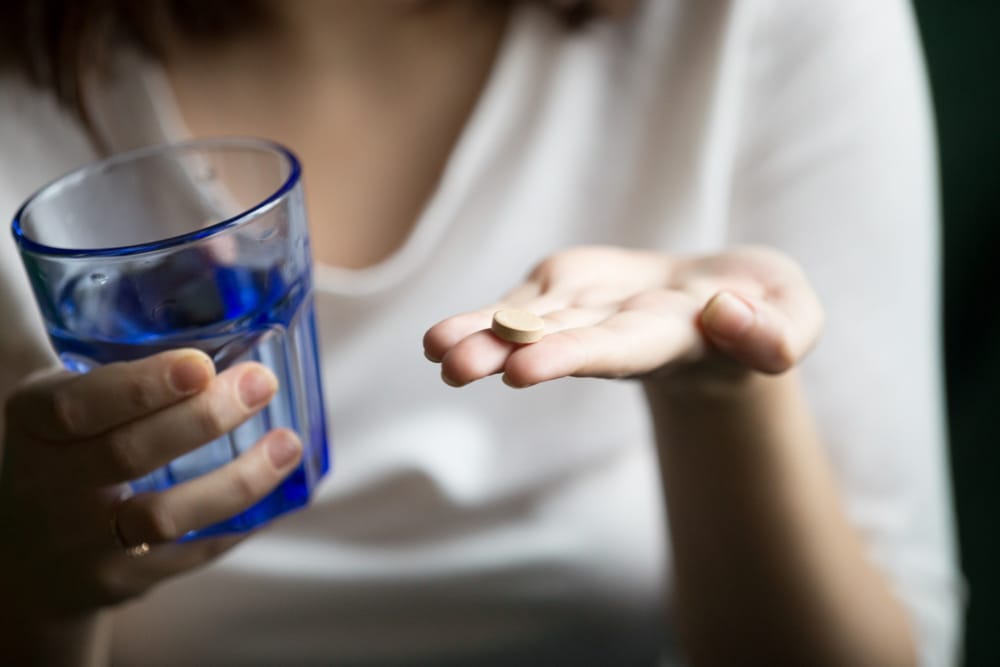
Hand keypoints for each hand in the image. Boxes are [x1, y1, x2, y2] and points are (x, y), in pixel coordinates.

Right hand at [0, 350, 301, 619]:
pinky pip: (190, 554)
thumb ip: (125, 340)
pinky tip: (281, 496)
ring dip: (237, 479)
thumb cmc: (69, 450)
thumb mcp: (68, 397)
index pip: (77, 405)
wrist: (26, 561)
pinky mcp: (123, 580)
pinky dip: (239, 523)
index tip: (200, 364)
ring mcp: (86, 541)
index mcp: (36, 423)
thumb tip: (223, 251)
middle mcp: (51, 485)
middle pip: (129, 454)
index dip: (140, 386)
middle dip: (204, 418)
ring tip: (288, 445)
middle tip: (262, 383)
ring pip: (164, 514)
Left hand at [423, 245, 822, 390]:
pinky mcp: (569, 291)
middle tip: (457, 367)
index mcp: (672, 341)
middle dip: (509, 351)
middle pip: (558, 342)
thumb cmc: (764, 311)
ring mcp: (588, 312)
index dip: (572, 355)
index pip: (618, 349)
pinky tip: (440, 336)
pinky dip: (484, 316)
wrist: (723, 303)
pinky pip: (525, 303)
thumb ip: (776, 333)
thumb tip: (723, 313)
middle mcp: (617, 333)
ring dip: (481, 337)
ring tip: (435, 351)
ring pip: (529, 324)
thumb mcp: (794, 318)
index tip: (524, 370)